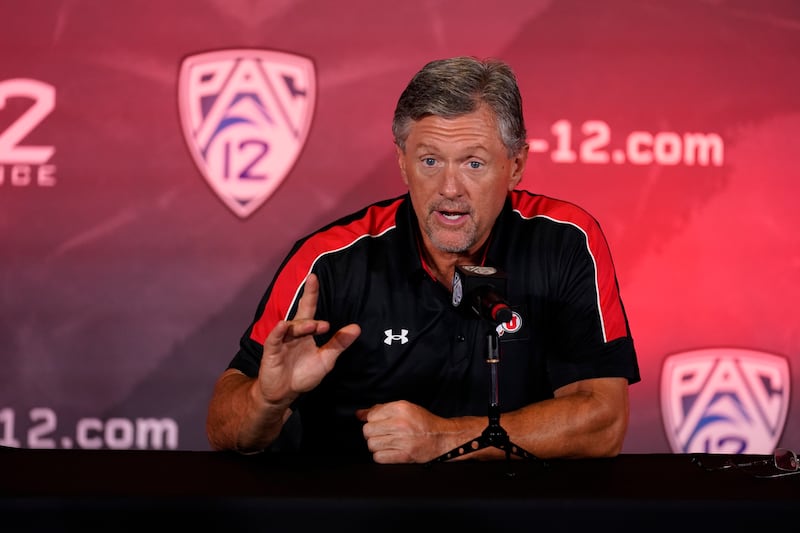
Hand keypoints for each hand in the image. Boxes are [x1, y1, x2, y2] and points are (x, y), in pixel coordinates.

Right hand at [257, 273, 359, 405]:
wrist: (284, 393)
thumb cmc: (303, 374)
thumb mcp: (326, 359)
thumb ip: (339, 343)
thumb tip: (356, 328)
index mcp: (307, 331)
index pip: (310, 309)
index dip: (312, 294)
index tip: (315, 278)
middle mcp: (294, 332)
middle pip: (301, 311)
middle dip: (307, 297)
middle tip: (315, 284)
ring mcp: (282, 340)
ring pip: (292, 327)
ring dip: (302, 325)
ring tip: (314, 326)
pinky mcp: (271, 351)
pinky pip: (274, 339)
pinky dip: (278, 332)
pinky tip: (282, 326)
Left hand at [356, 400, 446, 463]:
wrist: (442, 438)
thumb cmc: (423, 422)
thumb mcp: (405, 408)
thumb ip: (381, 409)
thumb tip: (359, 414)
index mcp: (400, 409)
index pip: (371, 415)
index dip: (372, 420)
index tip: (378, 423)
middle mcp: (400, 424)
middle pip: (367, 430)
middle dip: (372, 433)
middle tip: (381, 433)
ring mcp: (402, 441)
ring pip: (371, 444)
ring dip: (376, 445)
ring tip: (386, 442)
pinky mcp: (404, 456)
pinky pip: (378, 457)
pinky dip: (381, 455)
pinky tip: (389, 450)